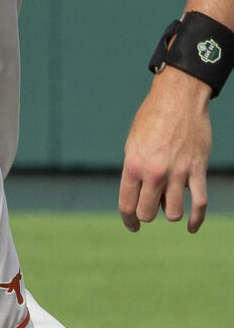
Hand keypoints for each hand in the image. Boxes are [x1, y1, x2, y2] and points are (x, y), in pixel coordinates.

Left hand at [119, 69, 211, 230]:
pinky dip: (196, 219)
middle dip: (148, 215)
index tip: (133, 226)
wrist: (178, 100)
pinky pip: (199, 203)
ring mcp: (178, 173)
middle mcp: (154, 172)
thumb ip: (135, 170)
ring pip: (173, 213)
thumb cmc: (151, 120)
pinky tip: (192, 227)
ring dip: (171, 213)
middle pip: (148, 212)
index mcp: (133, 166)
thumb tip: (142, 195)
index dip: (129, 220)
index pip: (127, 204)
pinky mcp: (198, 170)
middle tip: (150, 209)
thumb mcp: (132, 144)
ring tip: (169, 205)